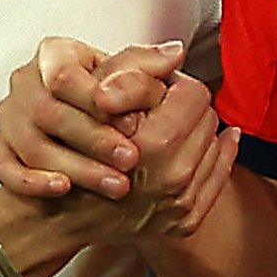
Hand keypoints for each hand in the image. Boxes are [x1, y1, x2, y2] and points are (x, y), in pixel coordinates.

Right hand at [0, 37, 180, 198]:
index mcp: (54, 55)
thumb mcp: (121, 74)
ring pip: (33, 145)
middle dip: (95, 139)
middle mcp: (25, 82)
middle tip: (133, 159)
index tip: (134, 122)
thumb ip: (144, 67)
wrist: (66, 126)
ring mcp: (9, 118)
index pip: (66, 74)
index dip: (97, 99)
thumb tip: (175, 54)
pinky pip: (5, 167)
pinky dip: (32, 180)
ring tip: (117, 185)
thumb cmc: (99, 93)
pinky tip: (63, 190)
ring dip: (77, 166)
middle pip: (50, 112)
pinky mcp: (0, 149)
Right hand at [39, 90, 240, 245]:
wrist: (59, 215)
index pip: (194, 93)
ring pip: (215, 147)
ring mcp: (180, 204)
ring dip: (195, 136)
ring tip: (168, 132)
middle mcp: (172, 177)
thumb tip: (176, 53)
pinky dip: (210, 161)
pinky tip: (195, 150)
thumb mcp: (94, 95)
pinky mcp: (184, 223)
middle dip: (186, 110)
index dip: (175, 85)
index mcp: (155, 143)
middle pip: (208, 118)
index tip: (160, 89)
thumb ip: (135, 70)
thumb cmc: (70, 151)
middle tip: (163, 110)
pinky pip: (217, 180)